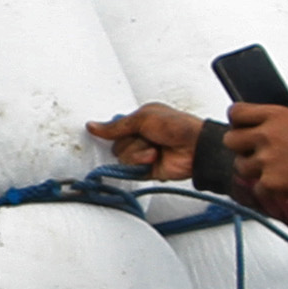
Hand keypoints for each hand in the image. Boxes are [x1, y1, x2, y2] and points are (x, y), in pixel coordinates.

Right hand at [88, 104, 204, 179]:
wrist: (195, 147)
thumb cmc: (177, 126)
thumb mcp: (143, 118)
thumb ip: (116, 126)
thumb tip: (92, 126)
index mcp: (139, 121)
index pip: (114, 129)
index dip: (112, 131)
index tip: (112, 132)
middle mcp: (140, 138)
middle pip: (117, 145)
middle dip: (131, 142)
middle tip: (147, 137)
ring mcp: (143, 154)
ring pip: (123, 158)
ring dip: (139, 153)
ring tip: (155, 150)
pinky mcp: (147, 170)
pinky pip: (132, 170)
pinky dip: (141, 164)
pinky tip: (154, 159)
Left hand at [226, 102, 287, 201]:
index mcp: (276, 116)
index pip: (236, 112)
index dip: (237, 119)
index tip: (240, 124)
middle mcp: (266, 136)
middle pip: (230, 139)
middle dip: (239, 145)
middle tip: (251, 149)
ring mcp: (265, 160)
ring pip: (239, 165)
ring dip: (251, 168)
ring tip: (268, 168)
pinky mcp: (269, 182)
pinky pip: (257, 186)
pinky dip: (267, 188)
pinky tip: (281, 183)